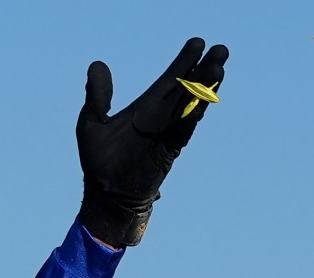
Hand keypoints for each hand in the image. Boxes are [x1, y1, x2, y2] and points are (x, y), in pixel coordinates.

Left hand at [76, 37, 229, 247]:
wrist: (106, 198)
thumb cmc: (98, 164)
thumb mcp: (91, 123)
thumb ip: (97, 95)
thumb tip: (98, 64)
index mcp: (146, 107)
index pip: (170, 79)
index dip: (184, 61)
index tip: (197, 42)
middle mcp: (161, 118)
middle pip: (188, 88)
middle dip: (204, 68)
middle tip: (222, 48)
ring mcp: (168, 134)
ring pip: (192, 106)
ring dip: (206, 88)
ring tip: (219, 67)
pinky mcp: (169, 151)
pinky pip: (185, 129)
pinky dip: (194, 114)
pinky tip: (204, 98)